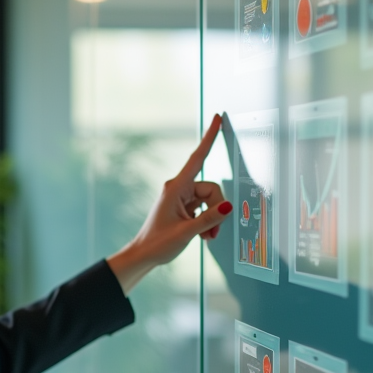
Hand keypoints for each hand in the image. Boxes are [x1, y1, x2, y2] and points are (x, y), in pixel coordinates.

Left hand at [107, 114, 231, 293]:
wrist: (144, 255)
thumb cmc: (157, 243)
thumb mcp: (187, 231)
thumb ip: (210, 219)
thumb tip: (228, 206)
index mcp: (176, 188)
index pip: (197, 158)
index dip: (209, 137)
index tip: (217, 118)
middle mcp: (179, 189)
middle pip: (212, 189)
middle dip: (217, 210)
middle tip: (212, 232)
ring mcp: (182, 198)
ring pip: (211, 200)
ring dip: (213, 219)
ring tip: (206, 236)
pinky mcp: (185, 207)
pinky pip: (205, 208)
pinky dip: (208, 222)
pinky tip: (203, 235)